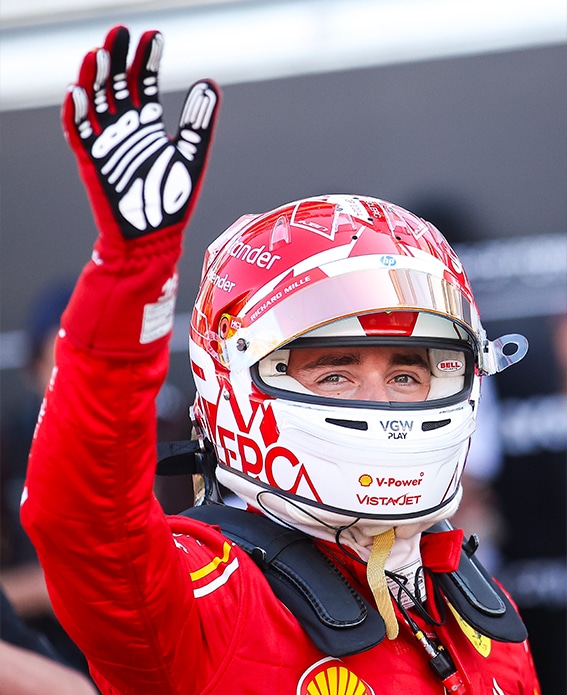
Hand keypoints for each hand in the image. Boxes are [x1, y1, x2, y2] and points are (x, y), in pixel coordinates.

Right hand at [62, 25, 219, 239]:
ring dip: (94, 78)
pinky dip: (75, 113)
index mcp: (148, 125)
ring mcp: (106, 143)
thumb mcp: (191, 155)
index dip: (147, 59)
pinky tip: (78, 91)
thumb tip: (209, 81)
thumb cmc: (172, 200)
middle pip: (115, 84)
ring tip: (99, 54)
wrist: (154, 237)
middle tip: (118, 33)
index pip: (144, 83)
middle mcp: (125, 129)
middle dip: (116, 58)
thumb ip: (198, 121)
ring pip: (94, 102)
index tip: (154, 36)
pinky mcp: (92, 162)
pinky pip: (78, 133)